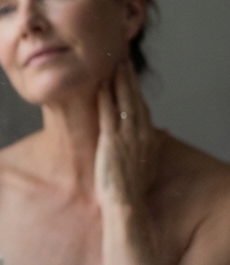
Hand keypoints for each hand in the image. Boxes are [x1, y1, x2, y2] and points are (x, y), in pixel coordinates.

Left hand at [95, 58, 160, 212]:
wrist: (127, 202)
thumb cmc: (135, 187)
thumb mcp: (152, 163)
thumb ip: (158, 144)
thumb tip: (164, 131)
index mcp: (151, 137)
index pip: (143, 108)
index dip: (136, 91)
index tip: (131, 77)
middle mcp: (141, 133)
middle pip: (136, 99)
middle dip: (129, 79)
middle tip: (123, 62)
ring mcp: (127, 136)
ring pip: (124, 102)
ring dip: (118, 82)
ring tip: (114, 66)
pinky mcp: (111, 141)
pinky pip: (108, 114)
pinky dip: (105, 99)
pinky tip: (101, 86)